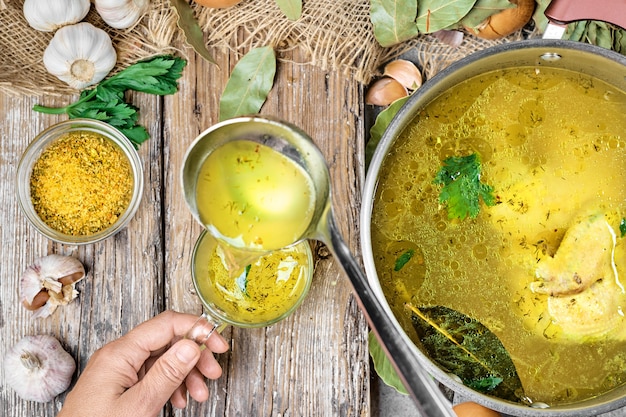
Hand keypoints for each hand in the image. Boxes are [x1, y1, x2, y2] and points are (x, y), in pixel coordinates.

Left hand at [57, 310, 229, 416]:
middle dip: (194, 356)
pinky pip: (151, 374)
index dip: (197, 329)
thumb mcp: (139, 405)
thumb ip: (167, 373)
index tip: (218, 344)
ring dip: (186, 373)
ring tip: (199, 394)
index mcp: (120, 353)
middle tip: (213, 373)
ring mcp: (118, 369)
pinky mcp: (119, 384)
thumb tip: (191, 344)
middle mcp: (118, 355)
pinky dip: (170, 384)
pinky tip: (178, 400)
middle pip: (167, 341)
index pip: (167, 324)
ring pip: (162, 359)